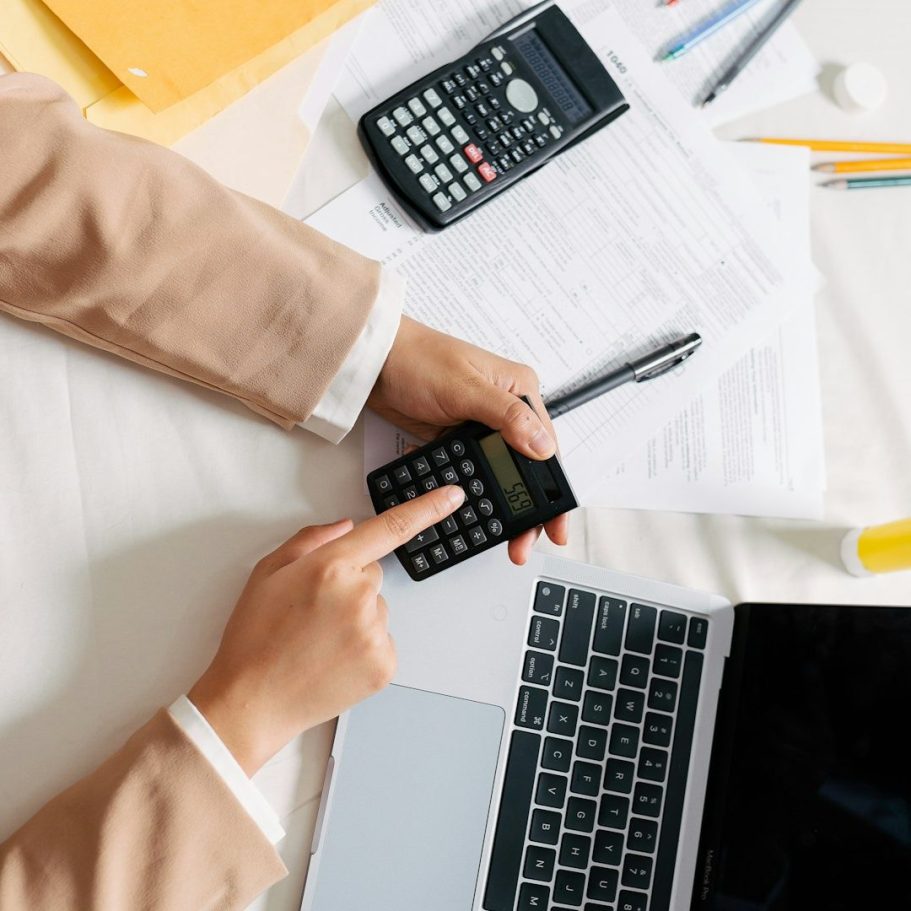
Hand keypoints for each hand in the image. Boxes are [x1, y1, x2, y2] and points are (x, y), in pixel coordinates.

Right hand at [188, 485, 465, 775]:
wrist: (251, 701)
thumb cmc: (254, 637)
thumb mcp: (267, 572)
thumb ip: (311, 540)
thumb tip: (349, 526)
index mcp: (330, 567)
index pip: (390, 528)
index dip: (428, 508)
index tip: (454, 496)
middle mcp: (359, 596)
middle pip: (372, 575)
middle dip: (348, 586)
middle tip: (312, 613)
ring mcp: (375, 632)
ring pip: (376, 610)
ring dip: (355, 619)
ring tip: (316, 641)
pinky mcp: (384, 664)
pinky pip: (382, 641)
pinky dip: (363, 648)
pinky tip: (331, 659)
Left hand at [369, 316, 568, 563]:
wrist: (372, 362)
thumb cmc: (417, 358)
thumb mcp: (465, 388)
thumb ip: (507, 417)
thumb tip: (543, 446)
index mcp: (518, 391)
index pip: (546, 447)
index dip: (552, 489)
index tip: (554, 523)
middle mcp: (504, 410)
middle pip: (524, 468)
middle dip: (525, 508)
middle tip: (522, 543)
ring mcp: (478, 426)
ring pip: (496, 475)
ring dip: (494, 505)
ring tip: (494, 534)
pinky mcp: (454, 439)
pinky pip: (468, 472)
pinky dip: (464, 489)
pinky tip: (460, 507)